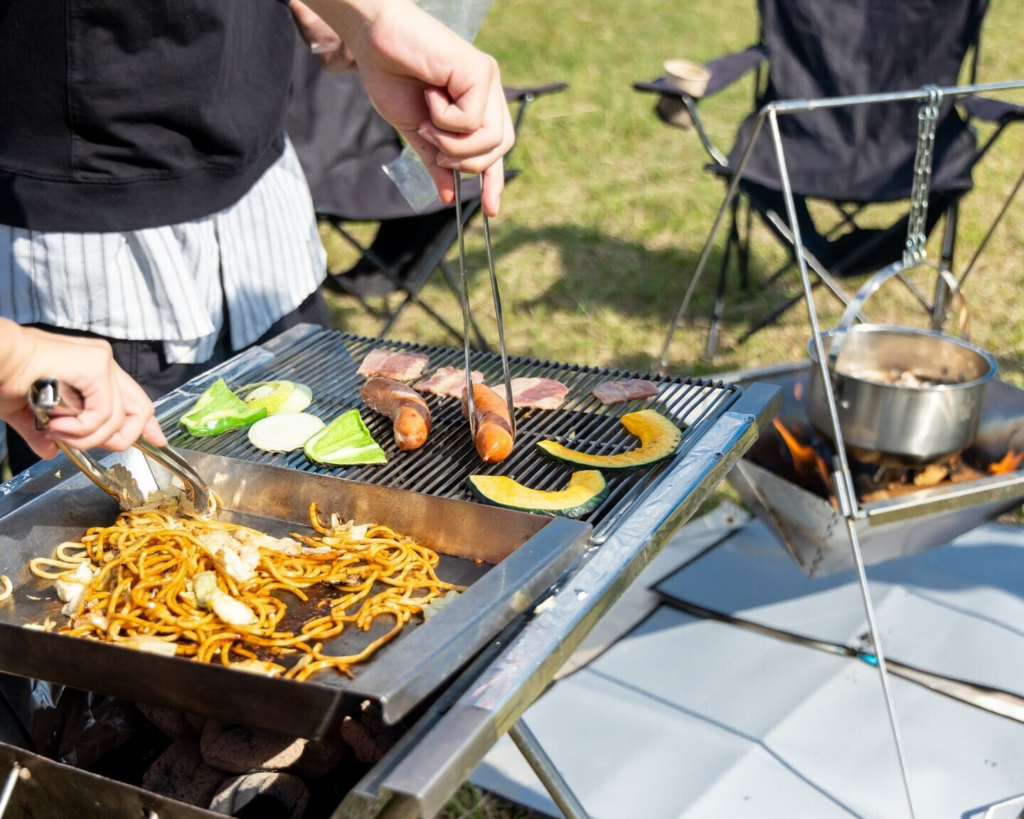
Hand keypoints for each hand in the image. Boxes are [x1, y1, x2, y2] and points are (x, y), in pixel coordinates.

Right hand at [0, 320, 166, 459]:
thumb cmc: (3, 379)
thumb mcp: (30, 413)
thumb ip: (46, 433)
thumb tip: (51, 452)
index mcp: (92, 370)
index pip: (134, 399)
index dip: (147, 424)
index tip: (156, 441)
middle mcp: (103, 363)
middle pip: (139, 409)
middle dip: (119, 438)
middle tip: (81, 442)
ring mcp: (102, 363)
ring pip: (117, 419)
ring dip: (86, 437)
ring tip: (56, 430)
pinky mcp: (96, 367)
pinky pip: (104, 414)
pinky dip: (82, 428)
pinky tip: (58, 423)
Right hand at [302, 0, 513, 215]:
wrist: (373, 41)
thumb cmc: (391, 76)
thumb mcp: (416, 131)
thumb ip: (435, 161)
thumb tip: (448, 197)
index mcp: (477, 106)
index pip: (497, 150)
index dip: (493, 180)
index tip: (491, 208)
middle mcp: (488, 92)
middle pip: (498, 149)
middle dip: (464, 160)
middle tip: (432, 143)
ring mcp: (486, 80)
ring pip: (488, 139)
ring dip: (450, 141)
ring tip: (427, 119)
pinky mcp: (480, 71)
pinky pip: (471, 119)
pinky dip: (444, 118)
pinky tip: (430, 95)